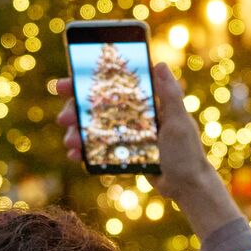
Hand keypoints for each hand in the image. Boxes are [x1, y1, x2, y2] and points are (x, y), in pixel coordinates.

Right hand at [54, 63, 242, 237]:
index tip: (65, 85)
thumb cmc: (186, 153)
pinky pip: (97, 149)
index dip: (86, 83)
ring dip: (76, 133)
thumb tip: (159, 64)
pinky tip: (75, 156)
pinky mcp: (121, 153)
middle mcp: (132, 114)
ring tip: (70, 143)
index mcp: (144, 102)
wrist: (186, 186)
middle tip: (64, 119)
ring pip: (92, 128)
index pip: (111, 85)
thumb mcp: (179, 122)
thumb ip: (170, 95)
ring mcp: (125, 134)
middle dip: (74, 111)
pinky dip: (84, 151)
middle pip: (95, 106)